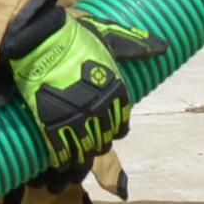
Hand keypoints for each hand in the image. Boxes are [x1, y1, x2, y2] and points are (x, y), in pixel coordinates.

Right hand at [0, 0, 158, 172]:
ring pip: (83, 151)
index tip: (109, 131)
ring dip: (79, 162)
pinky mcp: (51, 124)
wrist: (40, 41)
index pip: (121, 122)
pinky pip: (61, 152)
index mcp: (116, 91)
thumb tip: (162, 47)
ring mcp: (76, 119)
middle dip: (97, 145)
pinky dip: (61, 162)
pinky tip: (59, 167)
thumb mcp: (110, 36)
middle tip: (88, 146)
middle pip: (103, 140)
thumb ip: (135, 45)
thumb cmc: (75, 36)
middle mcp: (99, 109)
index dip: (115, 129)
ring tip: (73, 167)